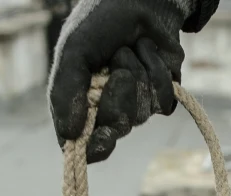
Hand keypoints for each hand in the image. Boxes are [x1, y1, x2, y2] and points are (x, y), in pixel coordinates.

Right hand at [48, 0, 218, 162]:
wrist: (139, 0)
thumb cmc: (99, 24)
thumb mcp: (73, 52)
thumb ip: (66, 93)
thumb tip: (70, 136)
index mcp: (80, 105)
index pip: (86, 146)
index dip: (95, 146)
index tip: (103, 135)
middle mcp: (107, 111)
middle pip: (116, 130)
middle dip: (117, 96)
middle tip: (115, 67)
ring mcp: (136, 105)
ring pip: (142, 113)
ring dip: (136, 73)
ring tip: (128, 50)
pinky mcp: (161, 96)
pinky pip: (164, 101)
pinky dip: (157, 72)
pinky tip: (148, 52)